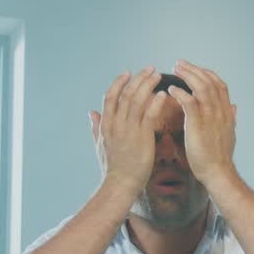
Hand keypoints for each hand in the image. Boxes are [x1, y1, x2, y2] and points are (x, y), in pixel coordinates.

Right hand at [88, 67, 167, 196]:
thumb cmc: (112, 167)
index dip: (118, 82)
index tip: (128, 72)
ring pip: (138, 100)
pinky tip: (163, 94)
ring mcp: (128, 130)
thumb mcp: (99, 144)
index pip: (110, 97)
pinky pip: (150, 115)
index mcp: (106, 125)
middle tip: (150, 68)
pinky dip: (156, 102)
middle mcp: (116, 124)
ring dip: (148, 85)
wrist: (120, 184)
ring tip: (158, 76)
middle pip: (126, 94)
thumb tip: (90, 113)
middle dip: (138, 79)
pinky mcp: (142, 138)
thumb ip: (95, 127)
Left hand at [167, 59, 237, 188]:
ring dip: (187, 75)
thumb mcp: (229, 133)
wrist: (217, 171)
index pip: (219, 84)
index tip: (194, 68)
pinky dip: (180, 93)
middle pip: (209, 81)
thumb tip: (234, 107)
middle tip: (179, 63)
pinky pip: (189, 102)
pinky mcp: (198, 124)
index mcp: (226, 111)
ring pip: (201, 87)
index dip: (207, 73)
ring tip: (175, 69)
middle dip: (193, 69)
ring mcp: (210, 117)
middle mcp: (220, 110)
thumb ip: (231, 118)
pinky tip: (171, 90)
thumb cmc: (219, 156)